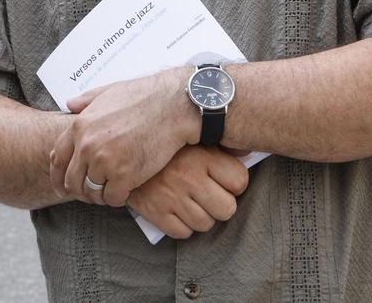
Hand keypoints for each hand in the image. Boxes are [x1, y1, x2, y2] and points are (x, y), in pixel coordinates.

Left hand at [49, 67, 197, 206]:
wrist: (174, 105)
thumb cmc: (144, 96)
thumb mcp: (108, 91)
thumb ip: (86, 100)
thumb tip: (70, 104)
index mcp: (80, 126)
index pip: (58, 159)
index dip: (57, 176)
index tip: (62, 186)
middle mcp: (87, 146)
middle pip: (72, 181)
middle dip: (80, 190)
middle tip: (91, 193)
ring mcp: (105, 162)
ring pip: (91, 193)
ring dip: (99, 196)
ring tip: (110, 191)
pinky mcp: (125, 176)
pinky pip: (112, 198)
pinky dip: (118, 198)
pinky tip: (125, 191)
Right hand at [128, 146, 249, 238]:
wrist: (123, 152)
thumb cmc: (166, 147)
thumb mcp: (194, 138)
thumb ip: (222, 145)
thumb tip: (248, 151)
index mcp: (202, 156)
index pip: (239, 181)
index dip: (235, 183)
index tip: (226, 181)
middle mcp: (189, 178)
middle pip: (227, 209)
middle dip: (221, 204)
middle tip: (211, 195)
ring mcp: (172, 197)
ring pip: (206, 224)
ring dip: (202, 216)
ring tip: (193, 203)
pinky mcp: (156, 213)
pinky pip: (183, 233)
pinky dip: (182, 226)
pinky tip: (178, 211)